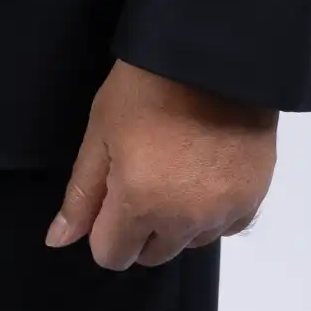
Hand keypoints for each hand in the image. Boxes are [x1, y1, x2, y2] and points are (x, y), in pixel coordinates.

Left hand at [46, 59, 276, 267]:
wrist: (214, 54)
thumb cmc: (147, 86)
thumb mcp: (101, 130)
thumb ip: (82, 192)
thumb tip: (59, 240)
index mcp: (139, 205)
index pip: (112, 256)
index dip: (104, 228)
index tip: (112, 192)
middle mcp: (184, 221)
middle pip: (152, 254)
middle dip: (141, 226)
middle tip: (145, 173)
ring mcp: (222, 213)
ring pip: (189, 241)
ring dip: (179, 220)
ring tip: (179, 164)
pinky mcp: (252, 199)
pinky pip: (225, 226)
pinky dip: (214, 209)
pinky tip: (207, 169)